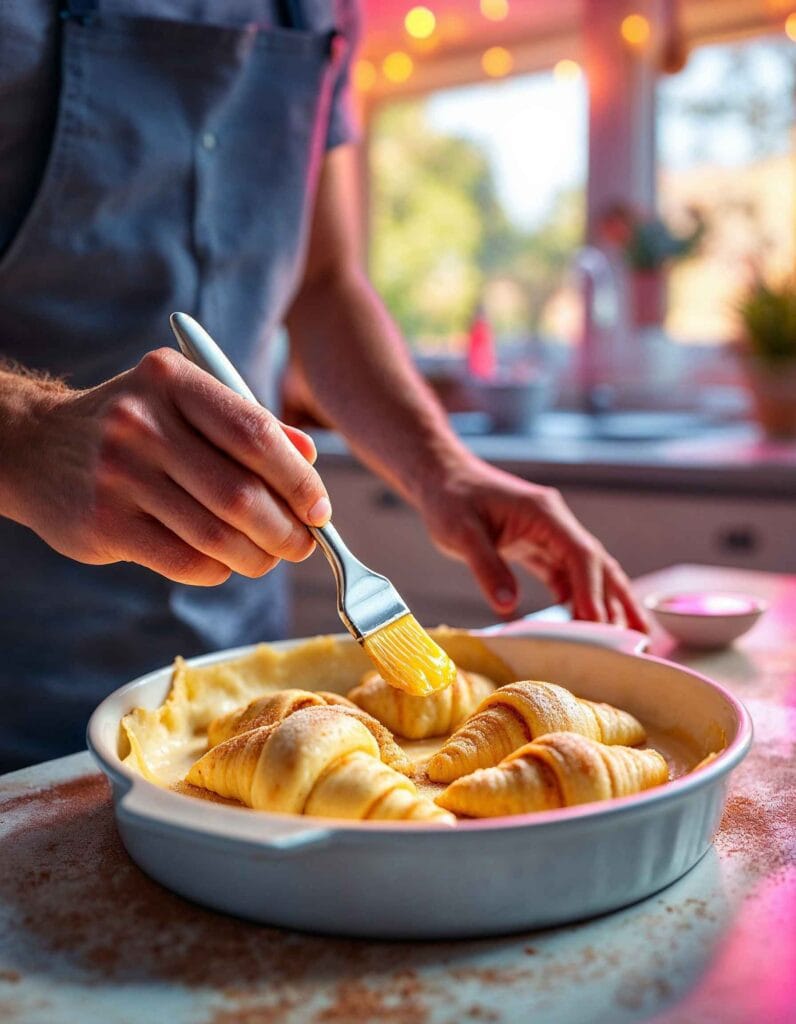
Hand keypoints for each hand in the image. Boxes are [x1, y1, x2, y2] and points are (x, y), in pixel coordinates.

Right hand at [2, 349, 330, 584]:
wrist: (35, 448)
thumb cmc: (133, 424)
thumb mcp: (183, 402)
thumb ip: (249, 424)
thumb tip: (310, 460)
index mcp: (172, 380)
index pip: (255, 435)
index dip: (299, 480)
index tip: (321, 509)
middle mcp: (142, 423)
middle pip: (241, 493)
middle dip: (286, 530)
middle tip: (303, 544)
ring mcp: (119, 474)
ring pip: (216, 535)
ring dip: (258, 557)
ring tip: (270, 557)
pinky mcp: (104, 522)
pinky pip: (185, 562)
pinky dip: (219, 570)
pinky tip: (225, 562)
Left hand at [418, 456, 646, 629]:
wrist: (441, 476)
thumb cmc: (449, 499)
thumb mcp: (460, 533)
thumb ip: (486, 567)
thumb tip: (507, 605)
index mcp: (543, 513)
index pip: (580, 554)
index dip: (591, 590)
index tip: (598, 624)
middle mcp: (554, 523)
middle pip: (597, 563)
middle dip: (619, 599)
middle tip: (637, 636)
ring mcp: (549, 534)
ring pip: (588, 570)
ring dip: (607, 601)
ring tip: (629, 634)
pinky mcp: (537, 546)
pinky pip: (566, 574)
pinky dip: (580, 598)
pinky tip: (588, 623)